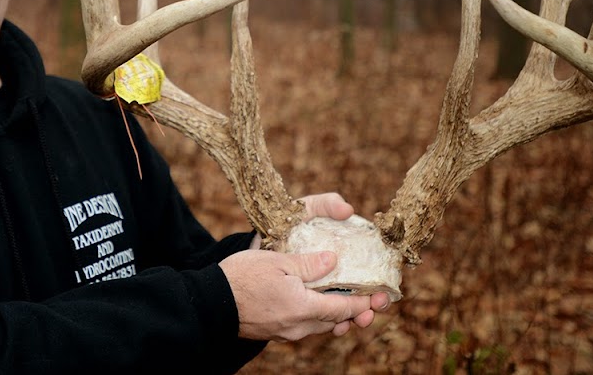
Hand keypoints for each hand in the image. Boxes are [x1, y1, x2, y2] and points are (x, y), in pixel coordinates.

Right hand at [246, 192, 388, 332]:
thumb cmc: (241, 278)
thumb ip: (308, 263)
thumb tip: (333, 261)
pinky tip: (319, 307)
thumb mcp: (276, 260)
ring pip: (321, 325)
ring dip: (338, 316)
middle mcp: (299, 326)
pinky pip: (306, 326)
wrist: (210, 303)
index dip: (365, 302)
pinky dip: (319, 317)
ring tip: (352, 309)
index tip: (381, 297)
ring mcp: (287, 332)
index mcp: (303, 307)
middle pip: (336, 321)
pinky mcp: (276, 332)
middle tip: (373, 304)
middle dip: (356, 312)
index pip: (343, 307)